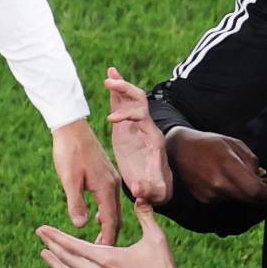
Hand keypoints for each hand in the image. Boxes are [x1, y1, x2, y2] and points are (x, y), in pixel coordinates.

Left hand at [36, 200, 217, 267]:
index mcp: (107, 259)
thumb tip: (141, 195)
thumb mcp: (155, 238)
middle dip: (51, 245)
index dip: (56, 237)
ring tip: (44, 254)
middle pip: (67, 259)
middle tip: (39, 234)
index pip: (73, 246)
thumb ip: (145, 215)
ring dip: (56, 263)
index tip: (42, 229)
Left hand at [52, 118, 121, 244]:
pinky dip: (107, 213)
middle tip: (102, 254)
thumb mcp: (69, 179)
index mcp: (106, 188)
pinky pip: (110, 200)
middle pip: (116, 217)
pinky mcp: (106, 175)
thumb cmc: (69, 151)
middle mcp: (113, 184)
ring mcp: (111, 179)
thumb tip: (80, 226)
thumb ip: (76, 202)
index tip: (104, 256)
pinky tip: (98, 218)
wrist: (71, 127)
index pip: (111, 221)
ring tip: (100, 241)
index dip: (107, 240)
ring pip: (114, 209)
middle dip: (110, 236)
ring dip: (109, 226)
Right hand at [104, 66, 171, 205]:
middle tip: (108, 84)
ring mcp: (138, 125)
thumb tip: (138, 190)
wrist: (158, 185)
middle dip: (125, 90)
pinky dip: (117, 93)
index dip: (127, 114)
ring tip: (109, 74)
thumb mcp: (157, 192)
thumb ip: (149, 190)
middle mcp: (147, 127)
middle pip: (140, 99)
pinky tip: (109, 81)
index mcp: (152, 138)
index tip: (111, 120)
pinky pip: (124, 104)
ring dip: (121, 85)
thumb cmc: (157, 189)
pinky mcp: (129, 126)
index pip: (142, 116)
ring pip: (132, 98)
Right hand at [166, 127, 266, 204]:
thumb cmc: (207, 143)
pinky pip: (229, 198)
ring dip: (253, 192)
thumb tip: (263, 176)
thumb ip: (250, 160)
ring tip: (260, 180)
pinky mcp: (206, 200)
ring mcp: (211, 195)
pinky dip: (238, 192)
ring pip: (241, 198)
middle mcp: (219, 185)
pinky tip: (238, 182)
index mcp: (227, 167)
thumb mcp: (233, 143)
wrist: (177, 150)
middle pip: (252, 198)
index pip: (256, 190)